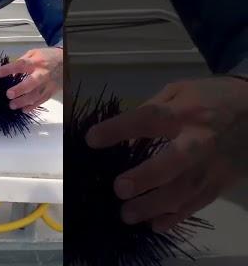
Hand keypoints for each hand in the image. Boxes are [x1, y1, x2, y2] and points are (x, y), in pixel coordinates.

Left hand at [0, 47, 62, 111]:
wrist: (66, 61)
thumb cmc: (47, 57)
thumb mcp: (33, 53)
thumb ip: (21, 61)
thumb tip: (10, 73)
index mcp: (36, 62)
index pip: (21, 65)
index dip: (9, 69)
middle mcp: (42, 74)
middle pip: (31, 83)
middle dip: (20, 90)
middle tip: (8, 94)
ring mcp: (48, 84)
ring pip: (36, 95)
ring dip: (23, 102)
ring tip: (12, 105)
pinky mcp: (51, 92)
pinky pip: (41, 101)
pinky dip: (32, 107)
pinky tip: (23, 109)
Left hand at [85, 76, 247, 231]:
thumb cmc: (208, 97)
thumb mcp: (178, 90)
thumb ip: (150, 108)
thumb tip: (121, 130)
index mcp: (184, 111)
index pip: (148, 119)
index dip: (119, 128)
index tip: (92, 139)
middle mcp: (199, 140)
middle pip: (174, 161)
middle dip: (147, 177)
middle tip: (119, 189)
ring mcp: (213, 164)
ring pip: (186, 190)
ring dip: (155, 206)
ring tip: (127, 214)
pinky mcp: (222, 182)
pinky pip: (198, 203)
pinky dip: (177, 217)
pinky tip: (155, 224)